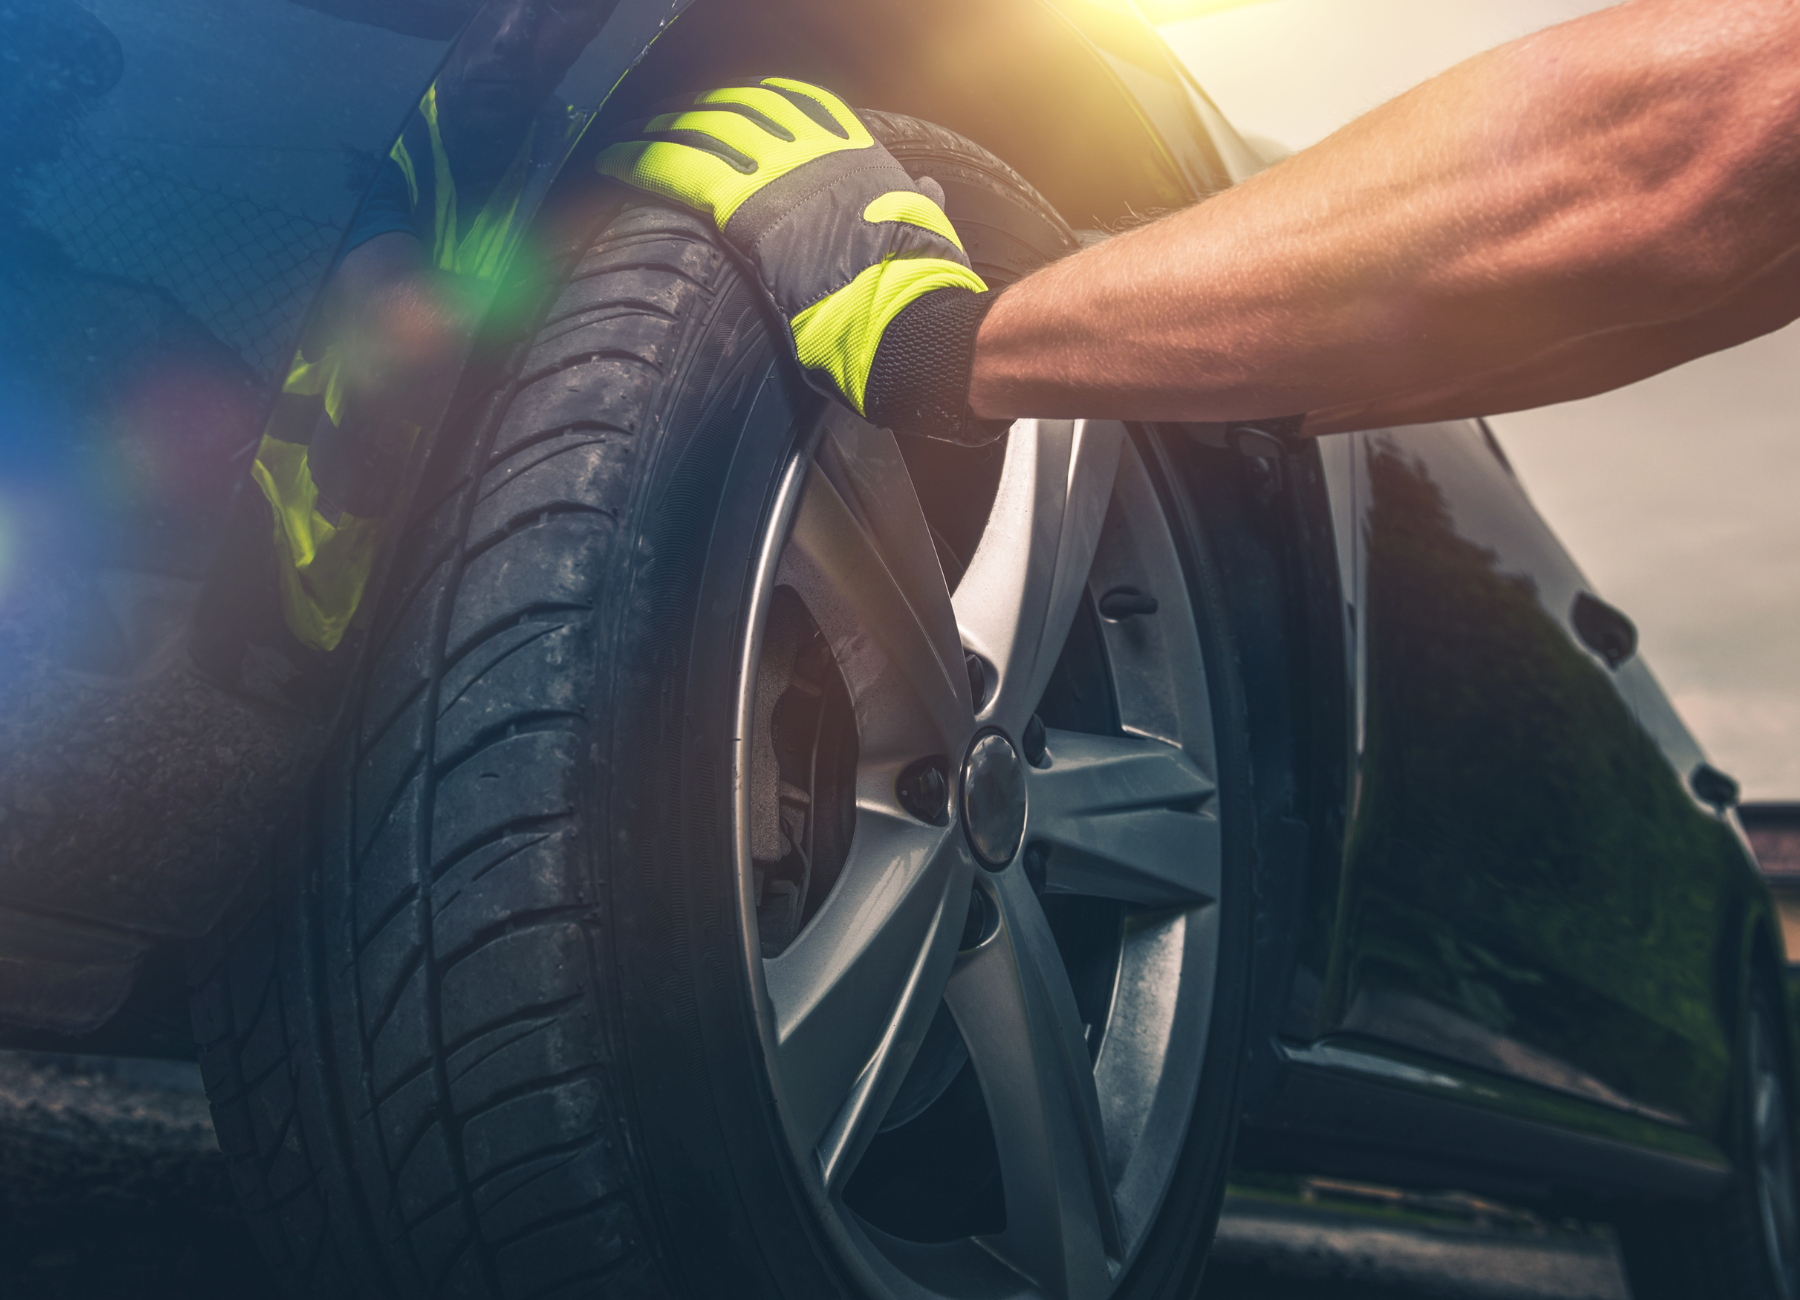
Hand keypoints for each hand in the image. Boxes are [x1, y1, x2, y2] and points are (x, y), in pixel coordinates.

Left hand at [597, 78, 1003, 441]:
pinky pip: (679, 167)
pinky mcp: (745, 206)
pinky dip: (641, 159)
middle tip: (666, 119)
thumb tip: (932, 190)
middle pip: (741, 107)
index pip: (798, 103)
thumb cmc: (920, 284)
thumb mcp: (928, 226)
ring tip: (631, 137)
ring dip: (661, 130)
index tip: (733, 102)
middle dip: (699, 110)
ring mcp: (779, 172)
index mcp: (856, 152)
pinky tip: (615, 161)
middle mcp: (815, 150)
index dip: (757, 99)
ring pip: (703, 129)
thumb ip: (920, 202)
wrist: (906, 310)